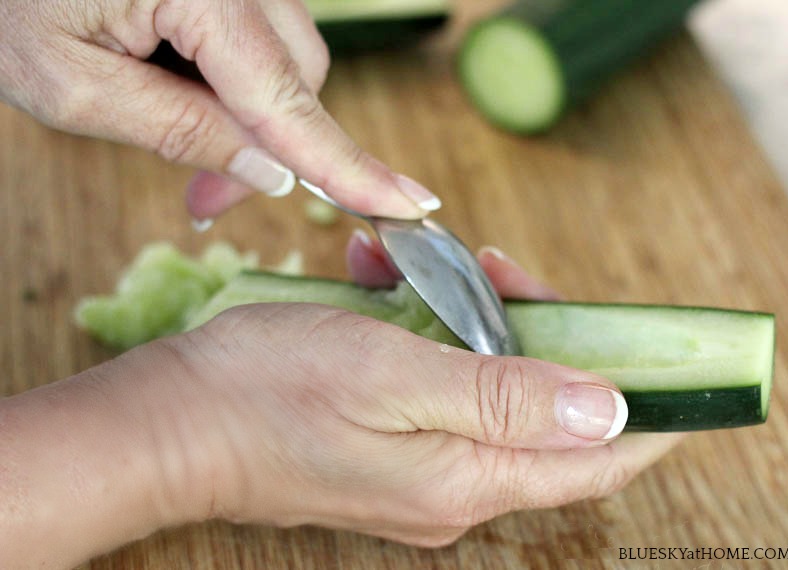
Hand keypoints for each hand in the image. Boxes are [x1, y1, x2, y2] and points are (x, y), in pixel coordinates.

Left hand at [0, 0, 438, 218]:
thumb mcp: (69, 84)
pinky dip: (238, 87)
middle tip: (205, 203)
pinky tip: (188, 99)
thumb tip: (272, 173)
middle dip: (269, 153)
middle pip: (297, 82)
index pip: (287, 99)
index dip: (347, 165)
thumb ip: (177, 130)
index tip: (407, 205)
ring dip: (253, 123)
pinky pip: (262, 43)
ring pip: (286, 66)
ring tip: (189, 155)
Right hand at [0, 241, 683, 567]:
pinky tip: (384, 290)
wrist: (172, 422)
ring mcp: (420, 473)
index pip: (597, 459)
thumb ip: (505, 397)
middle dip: (537, 331)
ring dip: (472, 324)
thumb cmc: (270, 393)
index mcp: (467, 478)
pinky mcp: (390, 451)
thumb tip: (608, 411)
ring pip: (488, 391)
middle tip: (500, 268)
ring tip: (424, 269)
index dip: (649, 412)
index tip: (674, 361)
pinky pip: (438, 390)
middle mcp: (454, 488)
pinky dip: (428, 337)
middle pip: (543, 413)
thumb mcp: (394, 376)